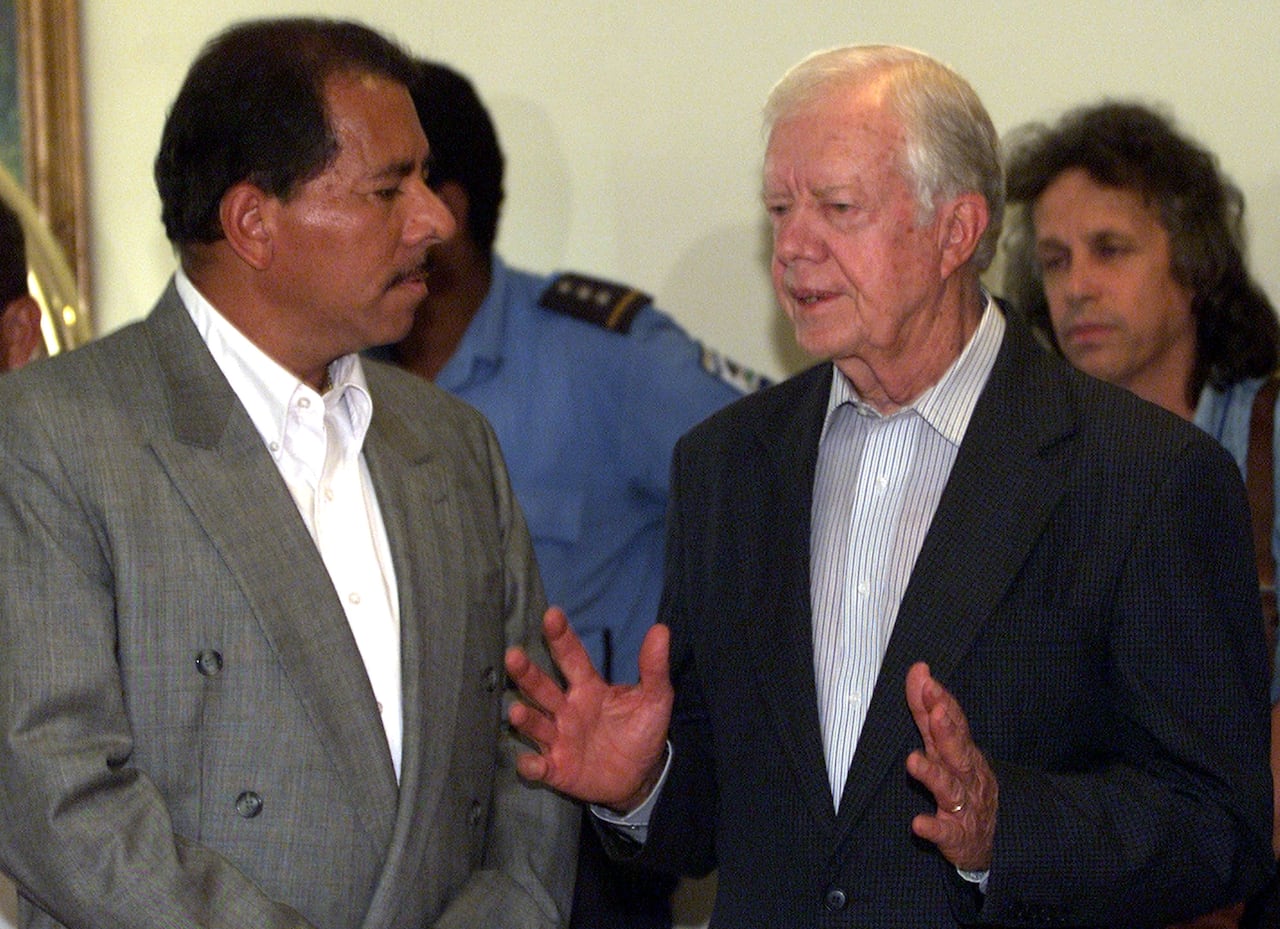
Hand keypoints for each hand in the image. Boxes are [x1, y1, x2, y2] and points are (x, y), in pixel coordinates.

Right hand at [505, 607, 673, 811]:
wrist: (639, 777)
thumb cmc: (640, 731)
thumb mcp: (655, 699)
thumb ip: (654, 668)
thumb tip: (661, 629)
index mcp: (588, 687)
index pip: (572, 657)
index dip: (562, 637)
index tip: (552, 615)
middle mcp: (566, 709)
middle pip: (543, 688)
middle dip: (527, 673)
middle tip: (513, 655)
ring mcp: (558, 739)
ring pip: (536, 724)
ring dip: (526, 719)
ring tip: (517, 711)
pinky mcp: (557, 769)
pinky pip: (539, 767)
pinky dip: (531, 766)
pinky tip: (528, 763)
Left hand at [904, 662, 997, 870]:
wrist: (986, 842)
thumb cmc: (962, 785)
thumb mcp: (945, 747)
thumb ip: (928, 712)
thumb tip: (918, 670)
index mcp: (963, 752)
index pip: (954, 722)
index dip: (940, 701)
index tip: (925, 678)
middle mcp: (967, 776)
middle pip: (958, 751)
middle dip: (947, 731)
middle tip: (936, 711)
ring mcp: (964, 806)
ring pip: (951, 789)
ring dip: (933, 775)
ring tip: (913, 760)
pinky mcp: (957, 836)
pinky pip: (946, 833)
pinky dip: (934, 828)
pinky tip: (918, 823)